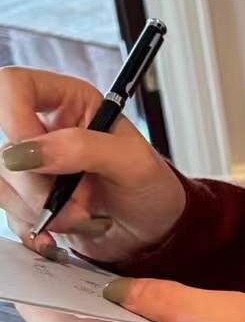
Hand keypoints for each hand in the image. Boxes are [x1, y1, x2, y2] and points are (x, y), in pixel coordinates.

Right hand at [0, 66, 185, 262]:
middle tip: (80, 204)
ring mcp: (33, 166)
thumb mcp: (132, 163)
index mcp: (69, 101)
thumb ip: (84, 148)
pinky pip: (8, 212)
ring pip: (3, 182)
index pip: (14, 87)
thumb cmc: (151, 189)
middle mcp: (43, 129)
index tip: (39, 157)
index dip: (14, 119)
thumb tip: (29, 152)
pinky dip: (33, 229)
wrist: (152, 232)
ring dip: (40, 210)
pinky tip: (60, 234)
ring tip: (83, 217)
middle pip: (5, 146)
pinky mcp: (28, 200)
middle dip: (38, 186)